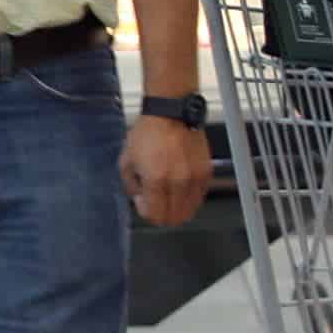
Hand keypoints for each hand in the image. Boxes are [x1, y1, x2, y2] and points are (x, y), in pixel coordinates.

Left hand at [123, 113, 210, 227]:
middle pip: (174, 218)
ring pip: (189, 211)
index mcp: (156, 179)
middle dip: (161, 214)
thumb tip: (139, 199)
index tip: (142, 201)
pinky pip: (199, 197)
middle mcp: (179, 181)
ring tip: (166, 194)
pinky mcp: (206, 172)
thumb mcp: (126, 160)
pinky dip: (189, 198)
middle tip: (154, 202)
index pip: (155, 215)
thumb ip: (131, 185)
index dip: (146, 212)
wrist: (170, 114)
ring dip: (176, 208)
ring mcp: (195, 178)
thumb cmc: (147, 133)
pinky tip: (178, 187)